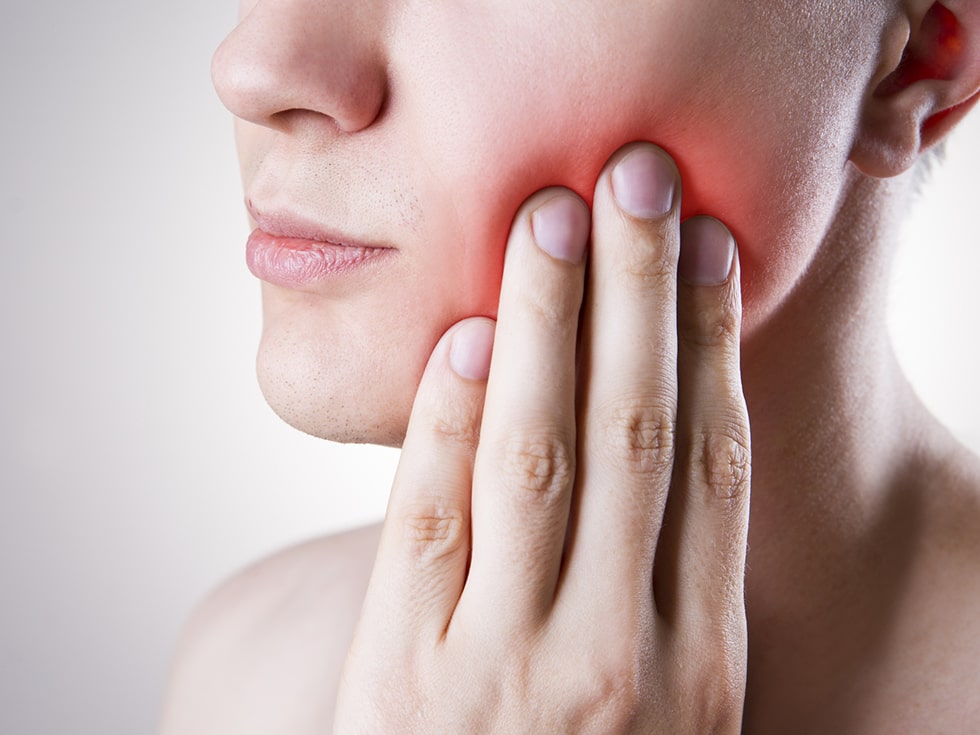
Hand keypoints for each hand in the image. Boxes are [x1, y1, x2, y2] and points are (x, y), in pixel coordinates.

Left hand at [334, 143, 750, 732]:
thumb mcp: (661, 712)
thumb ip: (665, 597)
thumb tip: (671, 442)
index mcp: (698, 663)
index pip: (713, 468)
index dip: (714, 345)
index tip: (710, 248)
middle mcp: (617, 654)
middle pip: (635, 433)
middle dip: (638, 293)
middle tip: (638, 178)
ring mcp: (509, 666)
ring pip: (537, 455)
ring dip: (546, 323)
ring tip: (554, 217)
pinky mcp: (408, 674)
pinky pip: (430, 520)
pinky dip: (448, 420)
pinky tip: (466, 336)